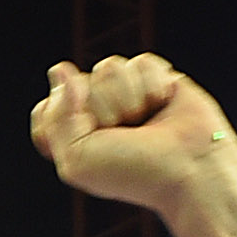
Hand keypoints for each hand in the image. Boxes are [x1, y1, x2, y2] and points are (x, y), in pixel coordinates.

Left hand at [30, 53, 236, 215]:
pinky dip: (153, 86)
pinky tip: (164, 106)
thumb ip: (55, 117)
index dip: (67, 123)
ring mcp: (124, 94)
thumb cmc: (135, 173)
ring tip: (146, 122)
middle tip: (126, 135)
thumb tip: (61, 69)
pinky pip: (141, 62)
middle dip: (102, 109)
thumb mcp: (77, 159)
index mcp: (72, 137)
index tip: (93, 147)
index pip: (46, 109)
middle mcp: (95, 114)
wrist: (189, 168)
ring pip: (108, 67)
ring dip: (129, 98)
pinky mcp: (155, 78)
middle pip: (77, 84)